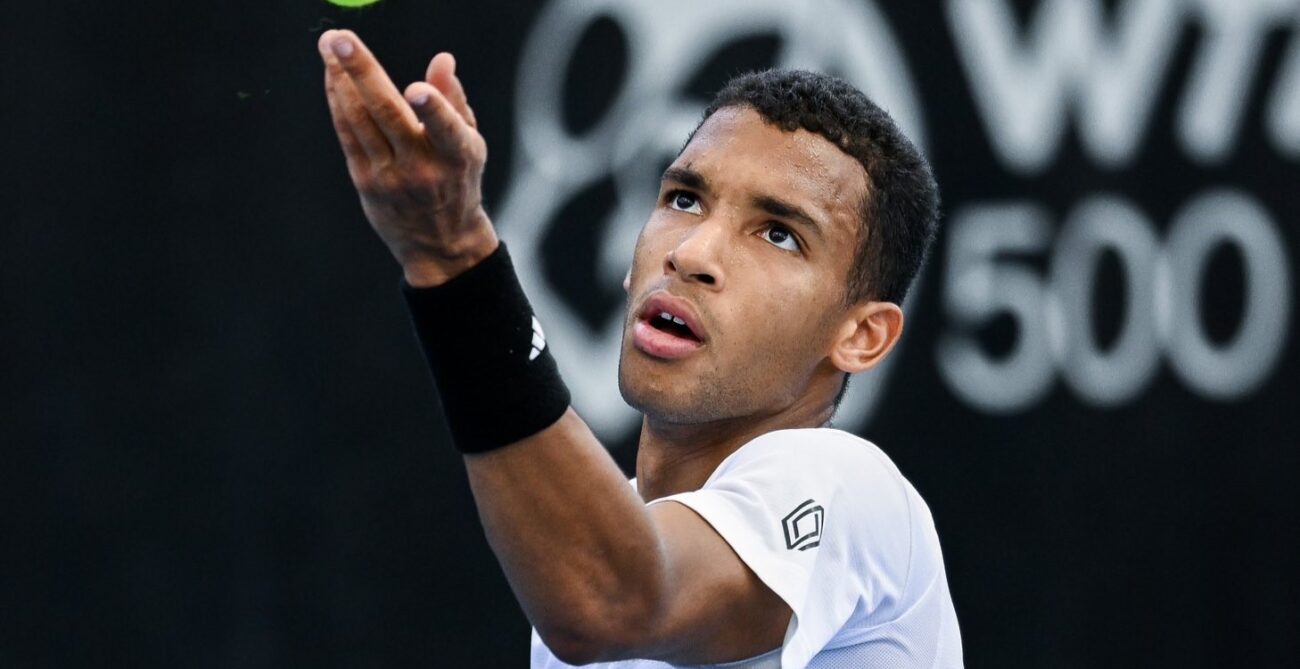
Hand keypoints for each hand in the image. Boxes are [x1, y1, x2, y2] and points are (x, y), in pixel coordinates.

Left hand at [317, 29, 497, 286]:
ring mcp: (391, 176)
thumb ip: (454, 101)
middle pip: (388, 115)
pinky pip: (348, 134)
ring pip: (361, 121)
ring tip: (330, 45)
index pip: (446, 130)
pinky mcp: (366, 182)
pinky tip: (333, 77)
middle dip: (363, 73)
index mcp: (458, 157)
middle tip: (343, 40)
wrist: (440, 242)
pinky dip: (339, 102)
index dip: (433, 110)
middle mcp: (423, 168)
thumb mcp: (469, 145)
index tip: (416, 90)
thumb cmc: (458, 181)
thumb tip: (443, 60)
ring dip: (341, 79)